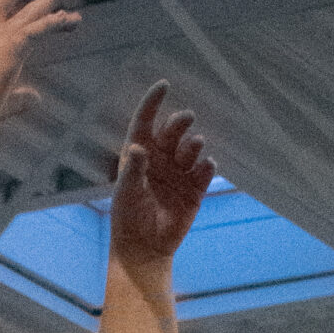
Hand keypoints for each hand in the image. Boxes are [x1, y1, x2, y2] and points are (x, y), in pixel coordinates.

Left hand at [109, 84, 215, 268]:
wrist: (144, 247)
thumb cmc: (128, 217)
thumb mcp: (126, 192)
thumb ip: (134, 169)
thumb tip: (139, 147)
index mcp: (139, 152)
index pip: (146, 120)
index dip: (154, 102)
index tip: (164, 85)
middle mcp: (161, 157)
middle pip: (172, 131)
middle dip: (180, 121)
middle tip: (187, 117)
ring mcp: (179, 172)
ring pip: (190, 148)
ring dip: (193, 144)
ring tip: (195, 144)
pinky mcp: (194, 190)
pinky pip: (204, 172)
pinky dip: (207, 167)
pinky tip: (206, 165)